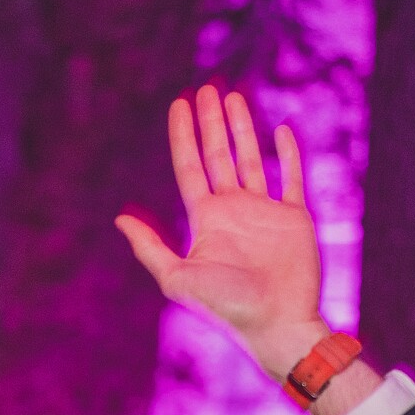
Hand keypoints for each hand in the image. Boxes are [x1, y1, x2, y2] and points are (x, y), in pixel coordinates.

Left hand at [117, 85, 329, 380]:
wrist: (277, 324)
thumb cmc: (227, 306)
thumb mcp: (178, 277)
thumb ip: (149, 248)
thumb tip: (119, 219)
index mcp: (206, 220)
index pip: (190, 167)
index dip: (184, 136)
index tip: (179, 104)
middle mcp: (233, 211)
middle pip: (218, 156)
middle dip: (210, 123)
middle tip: (205, 90)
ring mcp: (264, 213)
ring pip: (250, 159)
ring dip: (242, 129)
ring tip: (233, 98)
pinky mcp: (295, 218)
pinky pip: (291, 178)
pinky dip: (287, 154)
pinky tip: (281, 130)